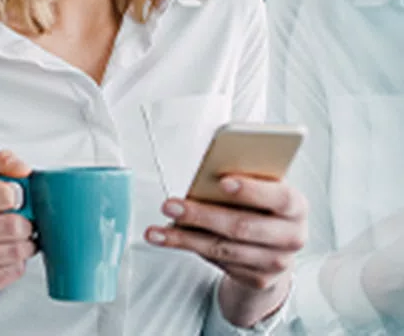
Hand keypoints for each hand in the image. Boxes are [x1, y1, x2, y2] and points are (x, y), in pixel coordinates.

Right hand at [0, 151, 36, 294]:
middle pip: (13, 225)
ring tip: (19, 238)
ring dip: (26, 243)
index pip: (4, 194)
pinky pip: (14, 270)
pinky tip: (8, 255)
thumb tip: (24, 170)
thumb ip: (3, 164)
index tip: (17, 198)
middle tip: (23, 221)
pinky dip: (19, 262)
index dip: (19, 195)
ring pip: (16, 250)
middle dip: (26, 223)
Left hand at [145, 175, 307, 324]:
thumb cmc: (263, 204)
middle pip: (242, 226)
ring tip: (157, 229)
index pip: (278, 197)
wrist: (276, 244)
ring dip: (185, 237)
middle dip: (201, 215)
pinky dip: (191, 247)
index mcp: (296, 206)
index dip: (251, 190)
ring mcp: (275, 262)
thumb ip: (246, 178)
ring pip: (223, 248)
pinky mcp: (257, 279)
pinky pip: (218, 262)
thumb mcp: (263, 186)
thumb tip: (208, 174)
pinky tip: (170, 238)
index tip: (222, 181)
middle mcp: (291, 236)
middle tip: (170, 205)